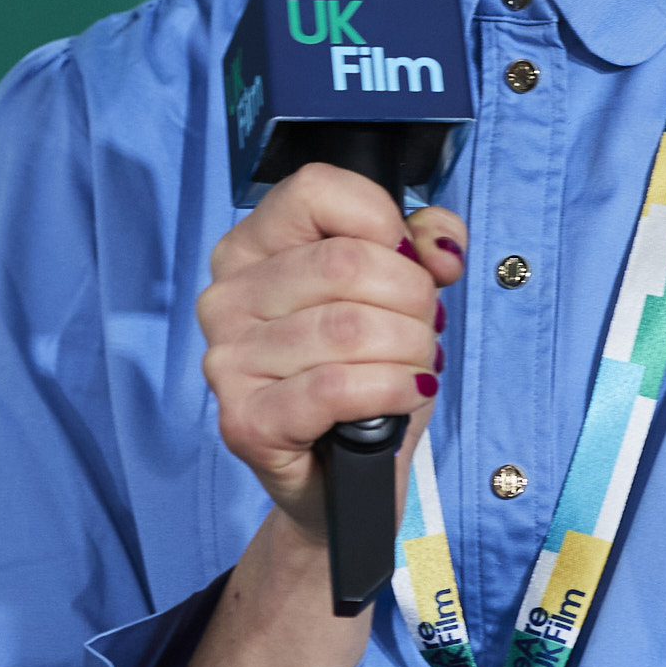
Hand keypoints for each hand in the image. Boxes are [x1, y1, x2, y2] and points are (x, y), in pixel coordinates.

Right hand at [198, 165, 464, 536]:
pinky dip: (391, 389)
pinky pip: (339, 387)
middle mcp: (226, 297)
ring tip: (411, 368)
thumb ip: (420, 245)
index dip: (384, 223)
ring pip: (350, 327)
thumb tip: (438, 246)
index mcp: (251, 248)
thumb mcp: (397, 296)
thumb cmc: (363, 376)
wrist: (343, 477)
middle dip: (411, 300)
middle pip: (346, 262)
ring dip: (409, 351)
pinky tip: (401, 397)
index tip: (407, 261)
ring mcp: (228, 360)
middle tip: (421, 330)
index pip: (315, 189)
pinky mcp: (245, 421)